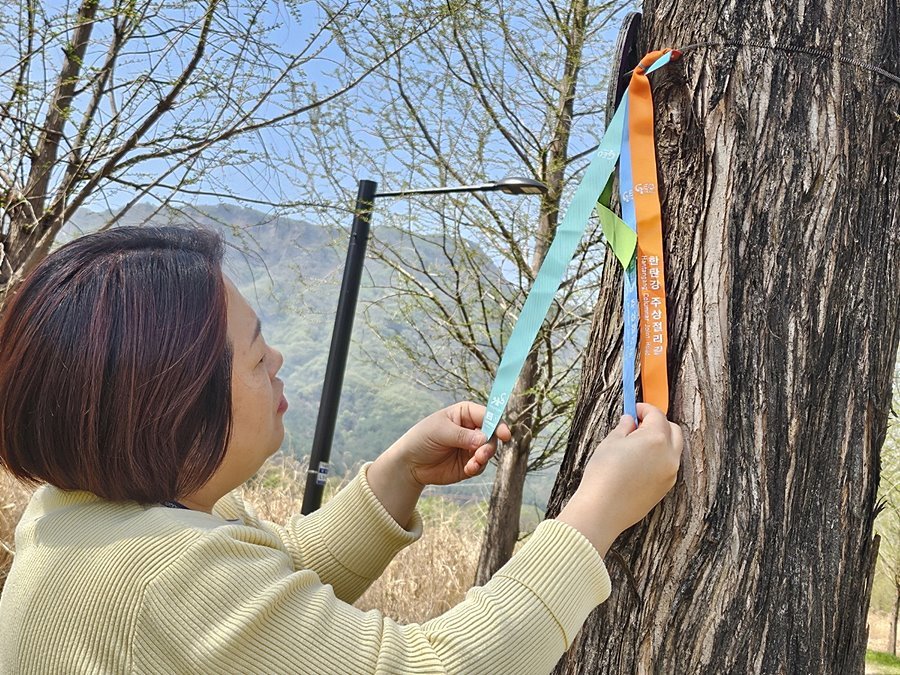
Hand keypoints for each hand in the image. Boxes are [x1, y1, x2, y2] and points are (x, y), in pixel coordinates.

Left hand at [387, 401, 512, 487]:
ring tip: (472, 464)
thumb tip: (484, 439)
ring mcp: (472, 447)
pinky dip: (477, 468)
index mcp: (466, 414)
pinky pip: (481, 465)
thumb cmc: (422, 438)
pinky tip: (468, 469)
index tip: (505, 434)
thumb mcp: (440, 432)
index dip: (498, 424)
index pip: (488, 415)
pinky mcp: (470, 463)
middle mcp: (472, 429)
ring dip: (484, 458)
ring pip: (489, 451)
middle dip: (489, 445)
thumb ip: (462, 435)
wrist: (410, 463)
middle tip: (481, 455)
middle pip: (492, 434)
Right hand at [556, 403, 682, 555]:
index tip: (634, 409)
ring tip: (636, 446)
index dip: (644, 409)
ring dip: (660, 441)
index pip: (656, 414)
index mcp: (656, 439)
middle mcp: (669, 455)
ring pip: (673, 449)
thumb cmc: (604, 474)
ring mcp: (670, 473)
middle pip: (673, 430)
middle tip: (637, 425)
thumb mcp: (611, 442)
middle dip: (657, 423)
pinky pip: (667, 466)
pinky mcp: (666, 488)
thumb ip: (624, 428)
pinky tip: (638, 464)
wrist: (603, 509)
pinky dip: (658, 459)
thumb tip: (630, 422)